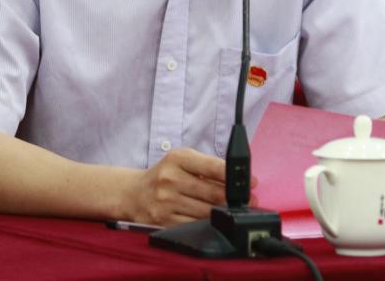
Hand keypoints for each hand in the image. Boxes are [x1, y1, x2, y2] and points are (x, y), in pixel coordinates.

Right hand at [120, 148, 256, 225]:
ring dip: (224, 213)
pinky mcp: (163, 220)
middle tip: (249, 200)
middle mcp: (170, 179)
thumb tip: (238, 179)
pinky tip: (215, 220)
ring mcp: (166, 201)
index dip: (235, 176)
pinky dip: (208, 224)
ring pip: (206, 211)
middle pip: (213, 193)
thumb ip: (208, 166)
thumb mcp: (182, 160)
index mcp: (177, 159)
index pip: (213, 167)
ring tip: (234, 210)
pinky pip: (194, 225)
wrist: (133, 193)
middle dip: (235, 198)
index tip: (251, 182)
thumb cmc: (164, 174)